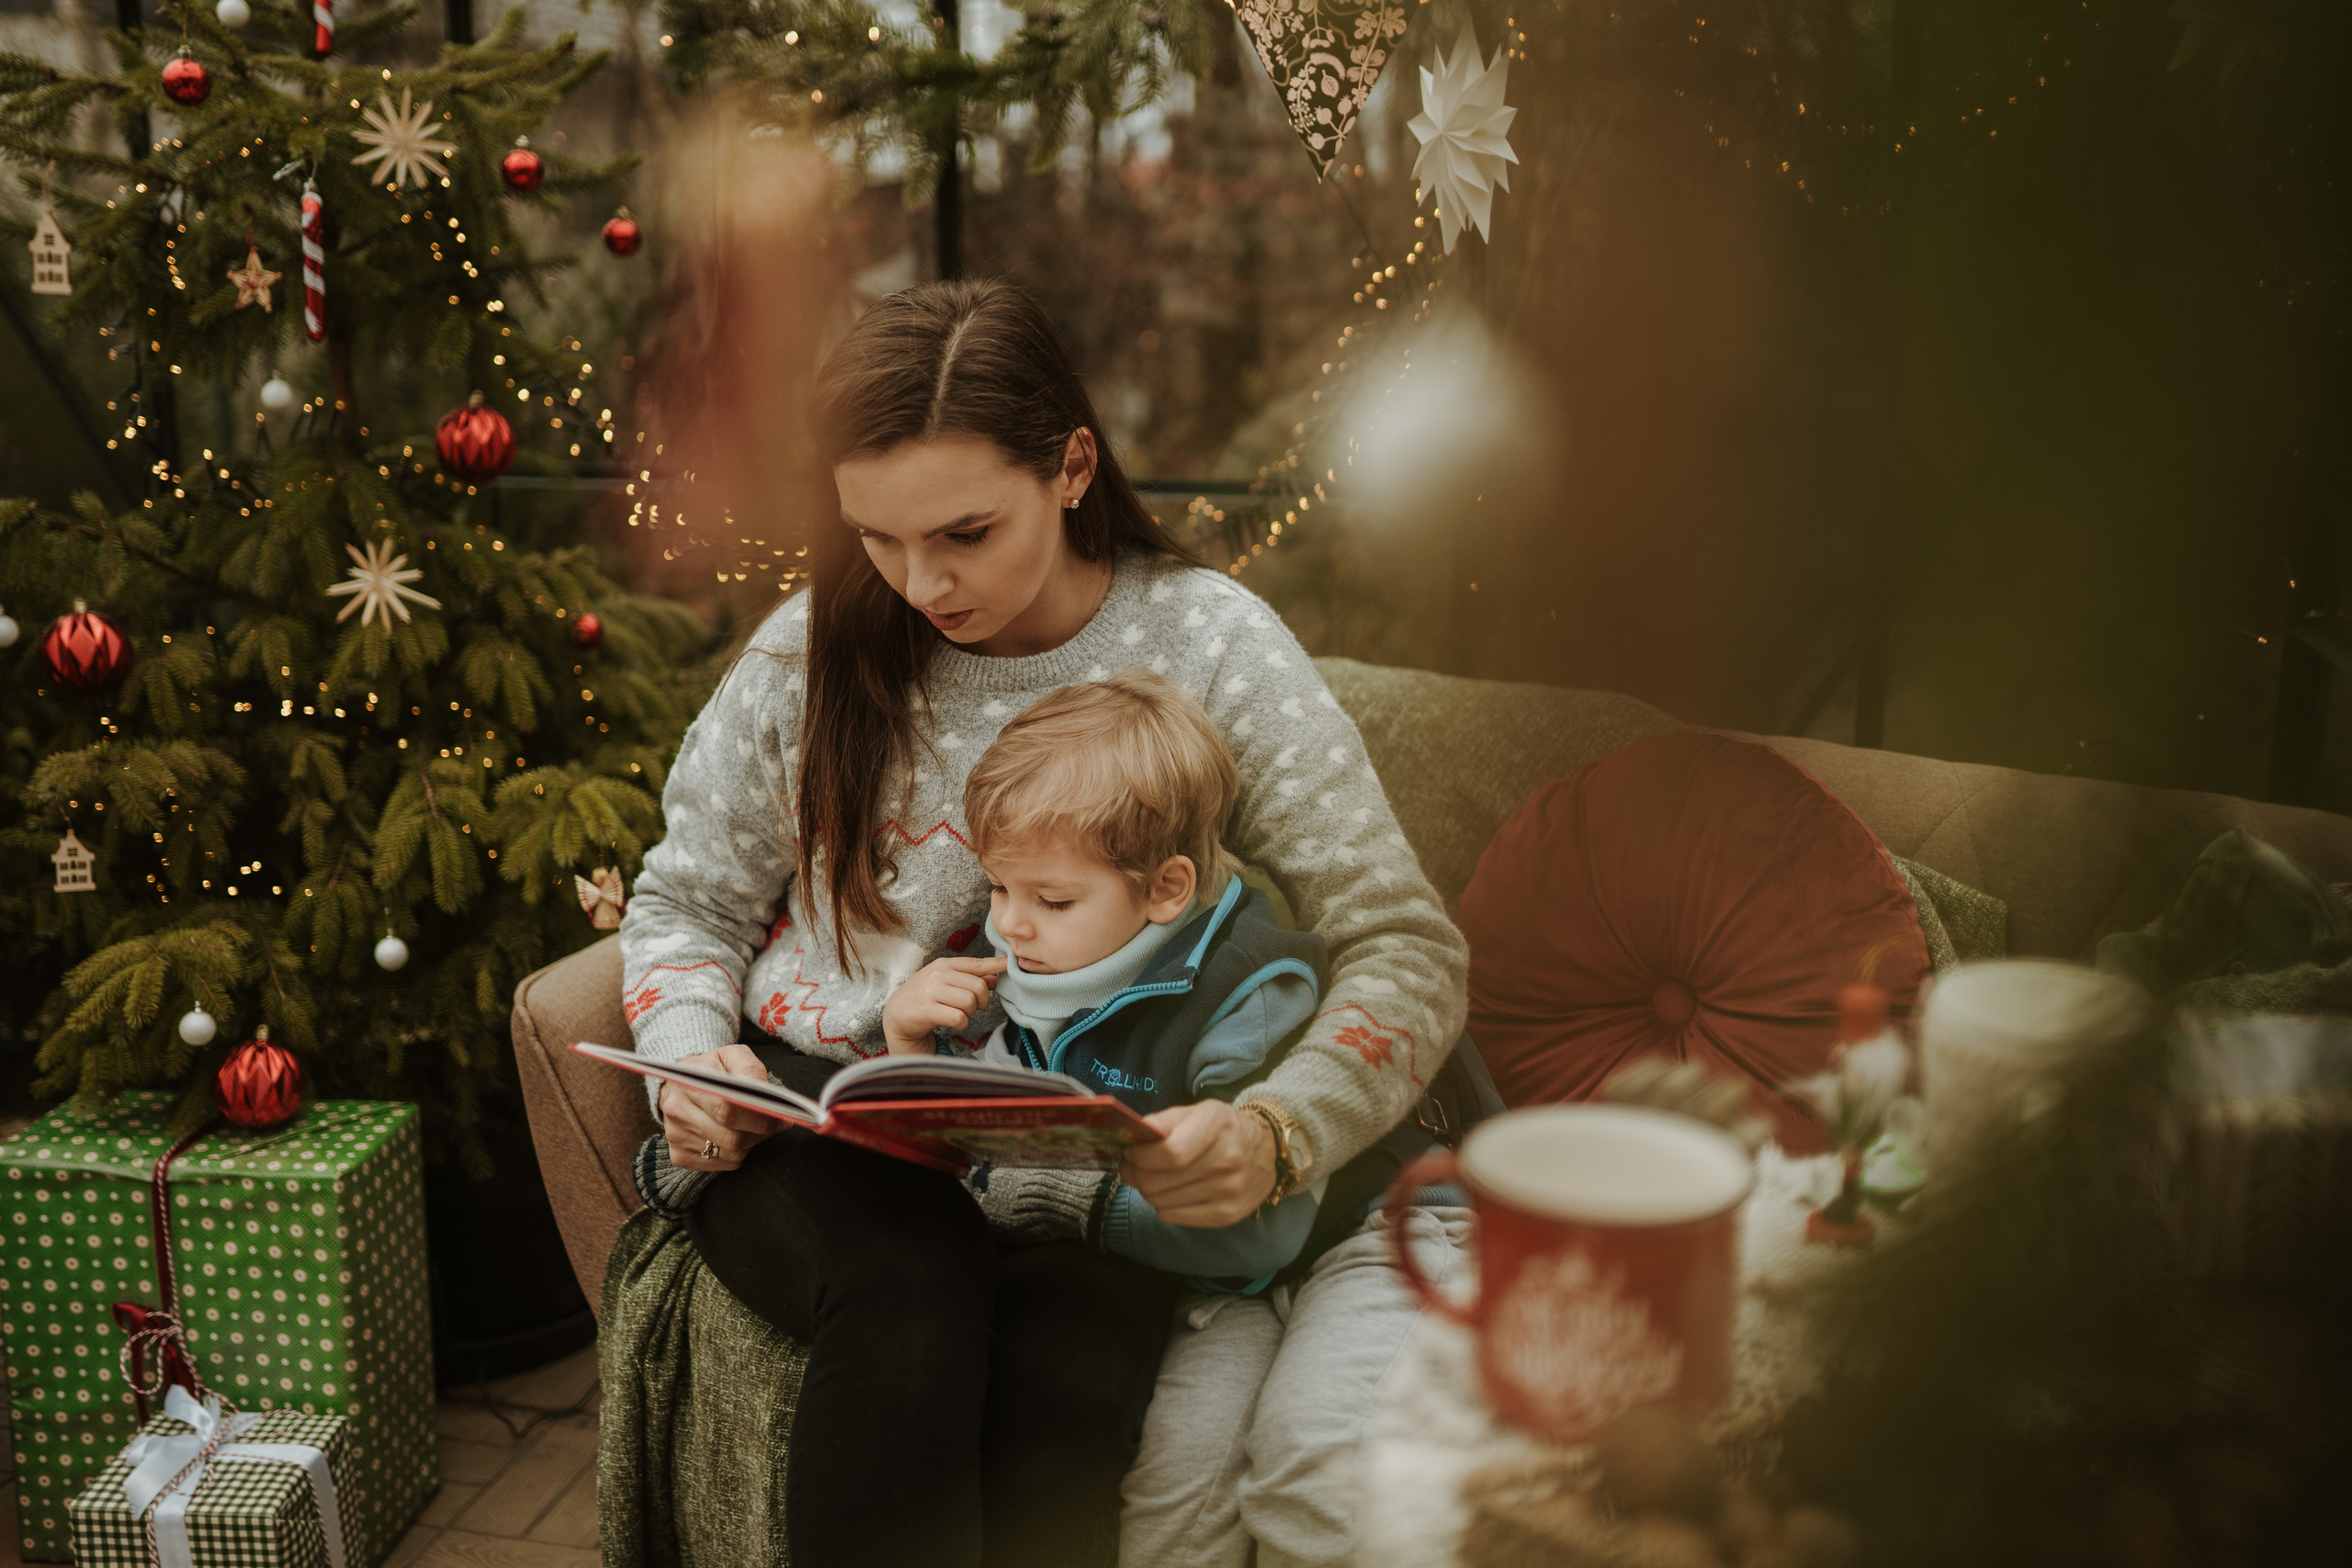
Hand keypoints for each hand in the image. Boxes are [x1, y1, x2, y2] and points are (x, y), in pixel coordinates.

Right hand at [661, 1044, 786, 1171]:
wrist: (681, 1084)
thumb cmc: (713, 1069)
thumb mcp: (732, 1056)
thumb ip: (751, 1070)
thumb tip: (767, 1096)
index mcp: (689, 1083)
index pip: (728, 1111)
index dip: (760, 1118)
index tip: (782, 1119)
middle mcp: (676, 1111)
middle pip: (732, 1138)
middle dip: (760, 1133)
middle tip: (772, 1123)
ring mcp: (675, 1136)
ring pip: (730, 1153)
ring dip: (750, 1143)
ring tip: (751, 1126)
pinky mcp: (678, 1156)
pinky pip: (722, 1164)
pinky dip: (736, 1154)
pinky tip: (733, 1136)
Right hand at [882, 955, 1006, 1054]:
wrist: (896, 1015)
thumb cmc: (926, 997)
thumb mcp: (946, 982)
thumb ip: (970, 979)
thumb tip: (996, 978)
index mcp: (944, 965)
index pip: (976, 964)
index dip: (996, 964)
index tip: (1011, 962)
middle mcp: (938, 975)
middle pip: (979, 987)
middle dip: (981, 1001)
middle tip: (972, 1007)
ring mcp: (930, 992)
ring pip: (970, 1002)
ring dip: (970, 1013)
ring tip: (958, 1013)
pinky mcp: (926, 1010)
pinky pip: (959, 1018)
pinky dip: (961, 1024)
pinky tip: (952, 1022)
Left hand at [1120, 1099, 1276, 1227]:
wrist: (1268, 1151)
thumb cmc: (1224, 1129)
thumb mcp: (1198, 1111)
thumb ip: (1163, 1122)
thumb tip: (1130, 1137)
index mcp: (1217, 1125)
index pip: (1170, 1153)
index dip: (1141, 1157)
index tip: (1130, 1152)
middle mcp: (1228, 1160)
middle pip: (1160, 1181)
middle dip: (1135, 1175)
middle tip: (1129, 1167)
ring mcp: (1229, 1191)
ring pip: (1162, 1202)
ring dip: (1146, 1191)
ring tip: (1150, 1178)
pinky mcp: (1226, 1215)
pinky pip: (1174, 1217)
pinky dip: (1162, 1206)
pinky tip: (1168, 1192)